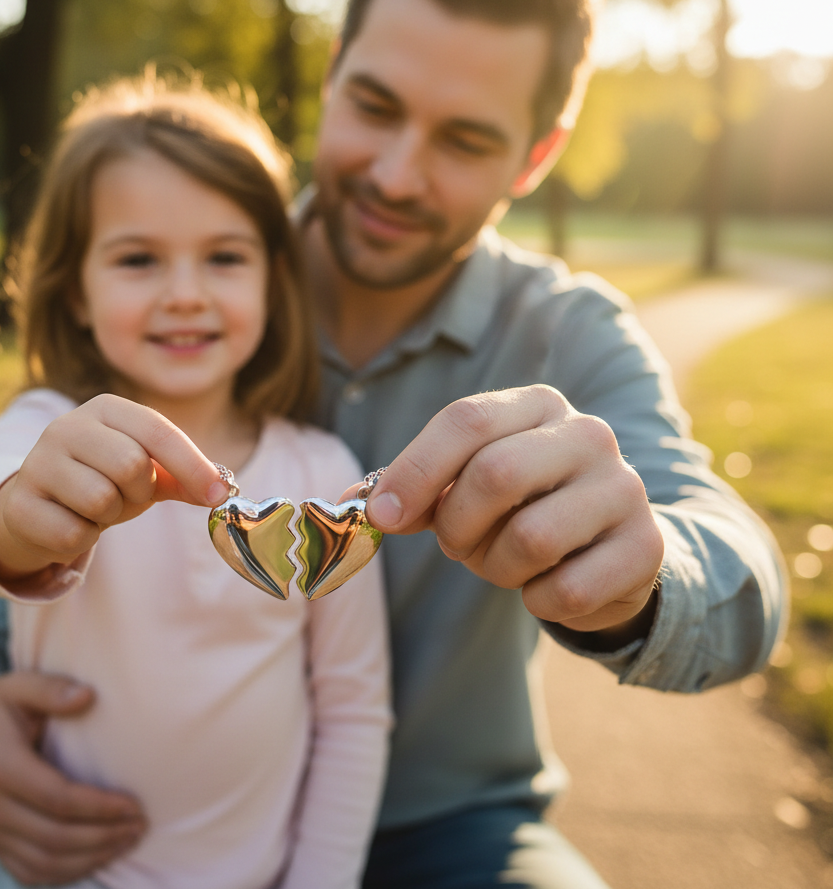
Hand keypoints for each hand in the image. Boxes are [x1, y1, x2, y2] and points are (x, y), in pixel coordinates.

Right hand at [0, 394, 229, 579]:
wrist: (39, 505)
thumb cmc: (103, 480)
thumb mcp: (146, 471)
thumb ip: (183, 476)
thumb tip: (220, 490)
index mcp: (105, 408)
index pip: (157, 430)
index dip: (192, 465)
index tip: (217, 494)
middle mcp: (67, 426)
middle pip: (131, 465)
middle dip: (139, 492)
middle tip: (126, 495)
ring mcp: (37, 462)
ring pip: (101, 499)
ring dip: (109, 515)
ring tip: (96, 507)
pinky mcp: (20, 503)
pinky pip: (74, 532)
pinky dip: (84, 536)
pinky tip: (72, 522)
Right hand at [0, 672, 147, 885]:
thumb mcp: (20, 685)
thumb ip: (52, 689)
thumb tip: (87, 696)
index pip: (57, 799)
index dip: (99, 807)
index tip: (134, 805)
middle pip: (54, 838)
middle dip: (103, 837)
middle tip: (139, 826)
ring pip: (42, 863)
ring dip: (90, 859)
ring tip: (126, 841)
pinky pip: (27, 872)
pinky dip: (64, 873)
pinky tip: (95, 857)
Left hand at [363, 386, 663, 637]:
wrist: (610, 550)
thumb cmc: (523, 509)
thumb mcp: (470, 486)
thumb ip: (418, 490)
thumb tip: (361, 507)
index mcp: (538, 405)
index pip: (467, 420)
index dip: (415, 470)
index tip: (381, 516)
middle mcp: (588, 434)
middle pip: (495, 475)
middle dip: (458, 526)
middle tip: (456, 547)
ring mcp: (624, 488)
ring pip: (530, 538)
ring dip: (497, 567)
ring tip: (506, 562)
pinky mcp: (646, 547)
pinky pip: (565, 590)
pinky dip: (537, 602)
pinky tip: (547, 587)